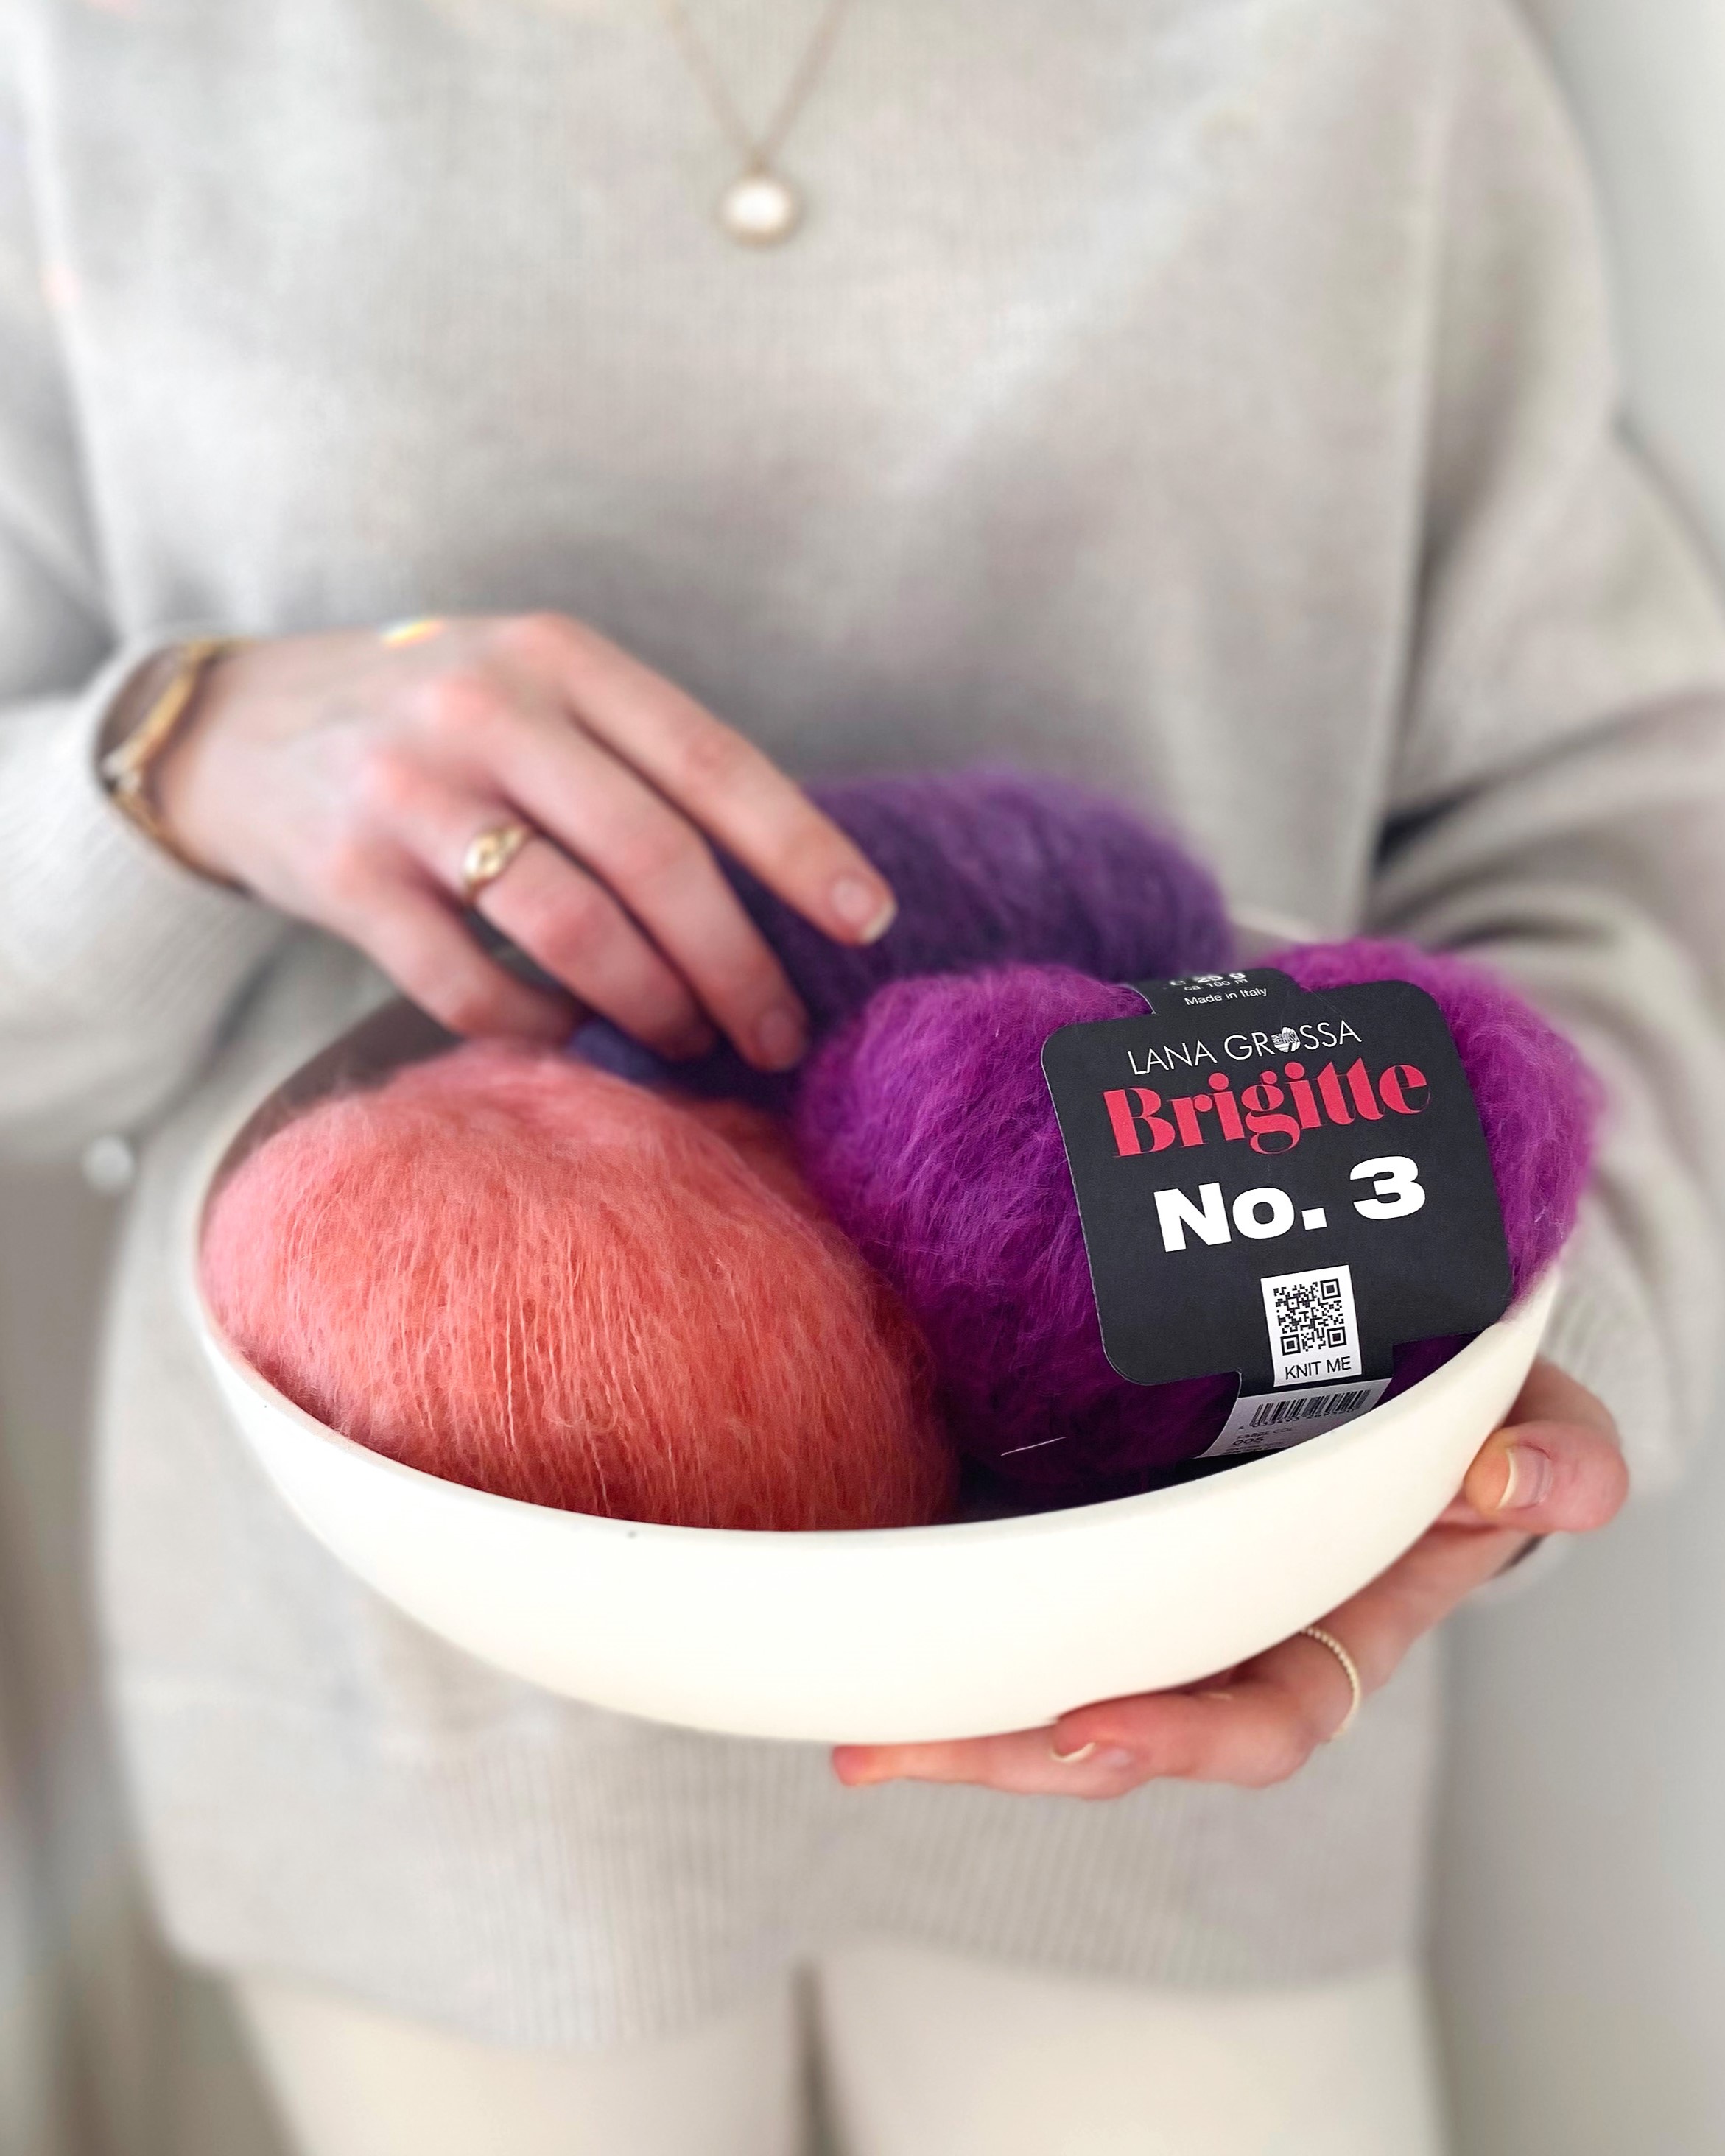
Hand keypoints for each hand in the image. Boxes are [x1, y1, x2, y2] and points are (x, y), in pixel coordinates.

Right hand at [152, 615, 895, 1062]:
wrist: (240, 727)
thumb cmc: (439, 724)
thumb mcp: (537, 691)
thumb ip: (639, 760)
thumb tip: (784, 891)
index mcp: (560, 658)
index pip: (711, 762)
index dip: (800, 851)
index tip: (866, 923)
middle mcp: (486, 711)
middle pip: (653, 859)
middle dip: (736, 965)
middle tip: (778, 1034)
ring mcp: (408, 792)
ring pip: (570, 929)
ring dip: (650, 1006)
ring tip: (687, 1043)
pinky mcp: (346, 877)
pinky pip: (470, 986)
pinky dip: (538, 1029)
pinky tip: (569, 1037)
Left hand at [833, 1358, 1625, 1797]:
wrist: (1405, 1366)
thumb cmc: (1471, 1417)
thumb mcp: (1534, 1424)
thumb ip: (1553, 1457)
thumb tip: (1520, 1482)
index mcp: (1325, 1628)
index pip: (1254, 1718)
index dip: (1179, 1736)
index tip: (1089, 1723)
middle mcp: (1218, 1627)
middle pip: (1108, 1722)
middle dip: (1003, 1746)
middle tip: (888, 1745)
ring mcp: (1140, 1580)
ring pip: (1039, 1663)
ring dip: (945, 1695)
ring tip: (846, 1716)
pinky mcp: (1076, 1516)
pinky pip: (1004, 1581)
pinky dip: (934, 1601)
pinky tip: (849, 1601)